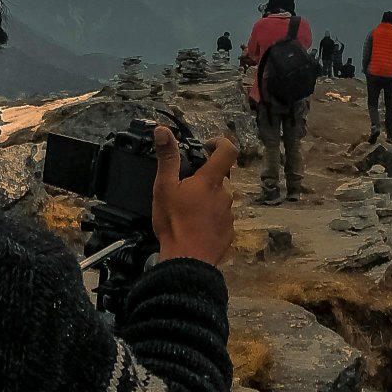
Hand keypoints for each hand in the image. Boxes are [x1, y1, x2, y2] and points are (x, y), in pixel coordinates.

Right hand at [152, 126, 236, 266]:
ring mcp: (229, 214)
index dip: (220, 142)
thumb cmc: (174, 222)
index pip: (228, 150)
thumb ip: (167, 158)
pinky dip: (210, 217)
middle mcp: (225, 194)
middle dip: (205, 177)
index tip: (206, 146)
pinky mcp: (229, 231)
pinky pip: (221, 217)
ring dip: (207, 199)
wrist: (187, 261)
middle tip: (184, 187)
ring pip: (220, 198)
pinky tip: (194, 226)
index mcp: (211, 180)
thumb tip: (162, 130)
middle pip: (220, 176)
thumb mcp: (164, 187)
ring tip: (186, 210)